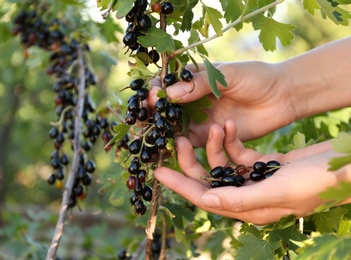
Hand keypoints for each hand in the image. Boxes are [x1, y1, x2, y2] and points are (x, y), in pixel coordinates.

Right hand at [148, 61, 297, 145]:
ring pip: (175, 128)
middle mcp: (193, 101)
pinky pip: (193, 144)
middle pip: (166, 110)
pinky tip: (175, 145)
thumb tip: (169, 93)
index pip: (167, 85)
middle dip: (153, 116)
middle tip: (143, 122)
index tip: (151, 98)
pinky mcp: (212, 138)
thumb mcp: (228, 75)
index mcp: (195, 80)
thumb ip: (201, 84)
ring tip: (155, 137)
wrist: (284, 97)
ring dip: (163, 133)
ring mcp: (201, 120)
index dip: (156, 92)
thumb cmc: (257, 78)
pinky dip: (182, 146)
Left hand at [154, 120, 347, 224]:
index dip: (180, 185)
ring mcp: (255, 179)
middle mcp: (248, 196)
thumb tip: (205, 199)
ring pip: (222, 164)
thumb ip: (241, 198)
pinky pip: (238, 152)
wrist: (346, 164)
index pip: (204, 197)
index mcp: (249, 208)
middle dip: (191, 161)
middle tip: (177, 140)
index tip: (157, 171)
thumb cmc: (319, 181)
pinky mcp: (263, 163)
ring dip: (214, 145)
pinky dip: (231, 140)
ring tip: (213, 126)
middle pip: (208, 180)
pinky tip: (228, 126)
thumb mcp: (279, 191)